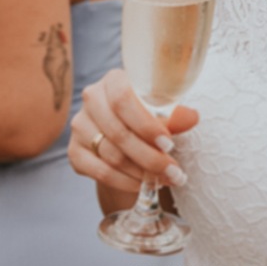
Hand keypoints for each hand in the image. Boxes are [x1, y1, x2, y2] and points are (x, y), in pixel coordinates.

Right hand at [68, 69, 198, 193]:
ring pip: (111, 155)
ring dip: (141, 173)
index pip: (123, 99)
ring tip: (165, 180)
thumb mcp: (163, 110)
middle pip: (118, 132)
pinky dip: (125, 182)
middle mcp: (91, 99)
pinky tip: (143, 185)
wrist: (126, 134)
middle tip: (175, 172)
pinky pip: (100, 172)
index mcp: (113, 80)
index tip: (169, 144)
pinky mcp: (74, 152)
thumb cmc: (148, 115)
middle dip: (150, 157)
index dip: (146, 125)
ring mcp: (79, 126)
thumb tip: (192, 117)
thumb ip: (176, 114)